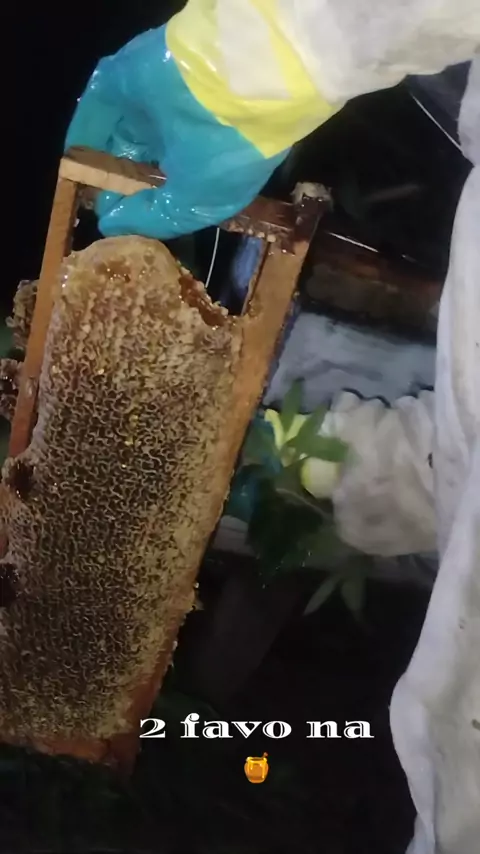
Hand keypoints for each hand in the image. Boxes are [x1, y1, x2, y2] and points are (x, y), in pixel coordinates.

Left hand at [65, 26, 286, 239]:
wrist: (238, 87)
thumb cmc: (224, 159)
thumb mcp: (194, 206)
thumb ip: (150, 218)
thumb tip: (109, 226)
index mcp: (201, 163)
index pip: (163, 186)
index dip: (139, 205)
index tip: (117, 222)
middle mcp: (177, 133)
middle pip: (136, 160)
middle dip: (113, 182)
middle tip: (94, 202)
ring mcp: (152, 103)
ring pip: (116, 133)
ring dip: (96, 158)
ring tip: (79, 182)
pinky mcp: (127, 78)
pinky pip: (99, 106)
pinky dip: (86, 131)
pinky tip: (73, 156)